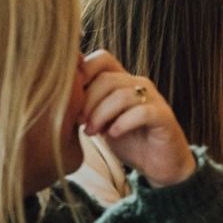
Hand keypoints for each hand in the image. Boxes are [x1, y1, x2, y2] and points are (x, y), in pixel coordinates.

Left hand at [81, 50, 195, 187]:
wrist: (160, 163)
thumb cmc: (129, 140)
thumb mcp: (102, 121)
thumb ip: (87, 106)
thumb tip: (59, 99)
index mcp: (123, 81)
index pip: (101, 58)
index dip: (82, 73)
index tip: (70, 99)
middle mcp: (139, 84)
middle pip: (107, 78)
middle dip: (87, 101)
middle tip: (78, 123)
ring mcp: (153, 99)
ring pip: (121, 95)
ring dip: (100, 115)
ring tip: (91, 132)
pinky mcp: (164, 117)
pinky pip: (141, 112)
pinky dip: (123, 123)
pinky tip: (113, 134)